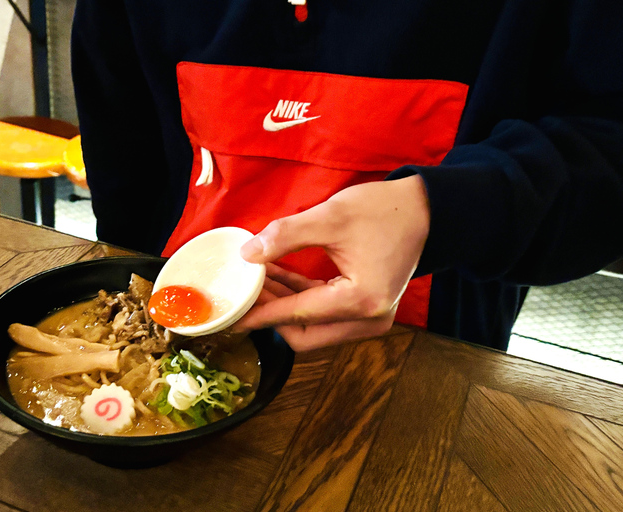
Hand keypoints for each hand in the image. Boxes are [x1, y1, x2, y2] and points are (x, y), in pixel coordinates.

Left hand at [234, 175, 429, 350]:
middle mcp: (369, 320)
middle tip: (243, 293)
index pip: (298, 315)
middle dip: (270, 316)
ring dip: (283, 306)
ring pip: (313, 327)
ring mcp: (371, 318)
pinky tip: (276, 277)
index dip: (261, 315)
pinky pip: (326, 314)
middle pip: (305, 335)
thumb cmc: (385, 210)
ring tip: (254, 280)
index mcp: (361, 302)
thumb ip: (286, 236)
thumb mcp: (331, 217)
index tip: (232, 316)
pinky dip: (300, 299)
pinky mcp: (367, 309)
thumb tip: (248, 255)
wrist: (426, 209)